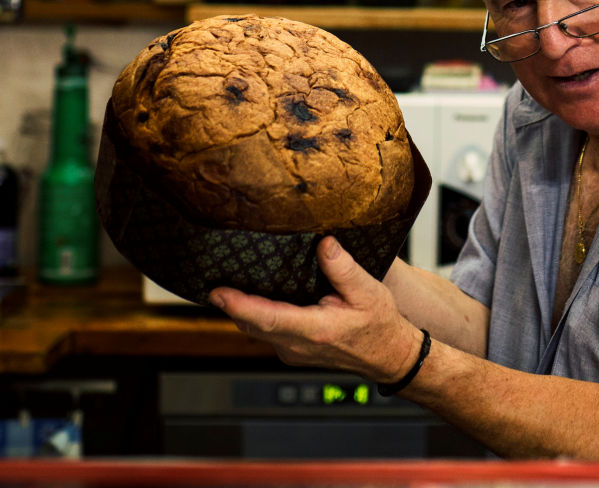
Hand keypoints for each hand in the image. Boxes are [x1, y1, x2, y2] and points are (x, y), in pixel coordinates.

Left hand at [209, 236, 421, 382]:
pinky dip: (254, 316)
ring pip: (257, 331)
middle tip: (210, 282)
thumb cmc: (379, 325)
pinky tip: (251, 298)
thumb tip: (324, 244)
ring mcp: (293, 351)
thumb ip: (343, 268)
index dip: (239, 305)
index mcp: (314, 331)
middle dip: (230, 305)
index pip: (268, 318)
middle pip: (253, 325)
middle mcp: (298, 345)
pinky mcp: (293, 349)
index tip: (218, 293)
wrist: (388, 355)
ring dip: (240, 311)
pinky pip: (266, 332)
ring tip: (224, 286)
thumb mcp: (368, 291)